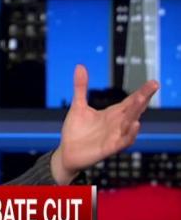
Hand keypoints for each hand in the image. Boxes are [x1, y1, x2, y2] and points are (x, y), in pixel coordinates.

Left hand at [51, 64, 158, 184]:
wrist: (66, 153)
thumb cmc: (76, 131)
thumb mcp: (78, 106)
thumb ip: (81, 87)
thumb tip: (80, 66)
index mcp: (113, 114)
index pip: (131, 101)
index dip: (142, 92)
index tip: (153, 82)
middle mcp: (117, 124)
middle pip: (134, 109)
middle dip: (143, 98)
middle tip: (153, 85)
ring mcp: (114, 136)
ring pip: (130, 123)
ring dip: (136, 112)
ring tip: (141, 99)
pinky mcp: (109, 148)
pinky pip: (123, 141)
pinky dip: (129, 134)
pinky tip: (134, 124)